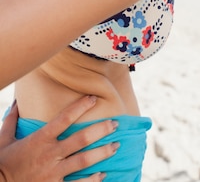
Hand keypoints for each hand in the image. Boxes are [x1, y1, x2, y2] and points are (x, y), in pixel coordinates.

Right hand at [0, 97, 118, 180]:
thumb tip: (17, 102)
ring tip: (116, 146)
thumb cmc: (2, 163)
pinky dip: (92, 180)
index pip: (64, 118)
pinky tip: (103, 175)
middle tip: (115, 123)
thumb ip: (12, 119)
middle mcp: (50, 154)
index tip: (94, 98)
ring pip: (84, 160)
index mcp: (40, 139)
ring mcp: (54, 173)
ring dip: (102, 152)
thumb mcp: (4, 139)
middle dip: (101, 130)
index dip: (80, 106)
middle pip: (82, 139)